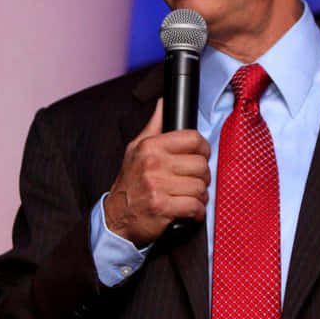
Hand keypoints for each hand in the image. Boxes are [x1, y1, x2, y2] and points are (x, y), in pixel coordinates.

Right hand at [104, 99, 210, 246]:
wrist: (116, 216)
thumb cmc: (130, 182)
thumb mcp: (136, 149)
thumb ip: (154, 125)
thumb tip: (164, 103)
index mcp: (150, 146)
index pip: (193, 139)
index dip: (203, 149)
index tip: (201, 157)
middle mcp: (153, 163)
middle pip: (200, 164)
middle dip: (203, 176)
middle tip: (195, 181)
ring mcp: (157, 186)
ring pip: (200, 187)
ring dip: (200, 195)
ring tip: (192, 197)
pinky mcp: (161, 207)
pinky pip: (194, 206)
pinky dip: (197, 211)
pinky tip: (191, 211)